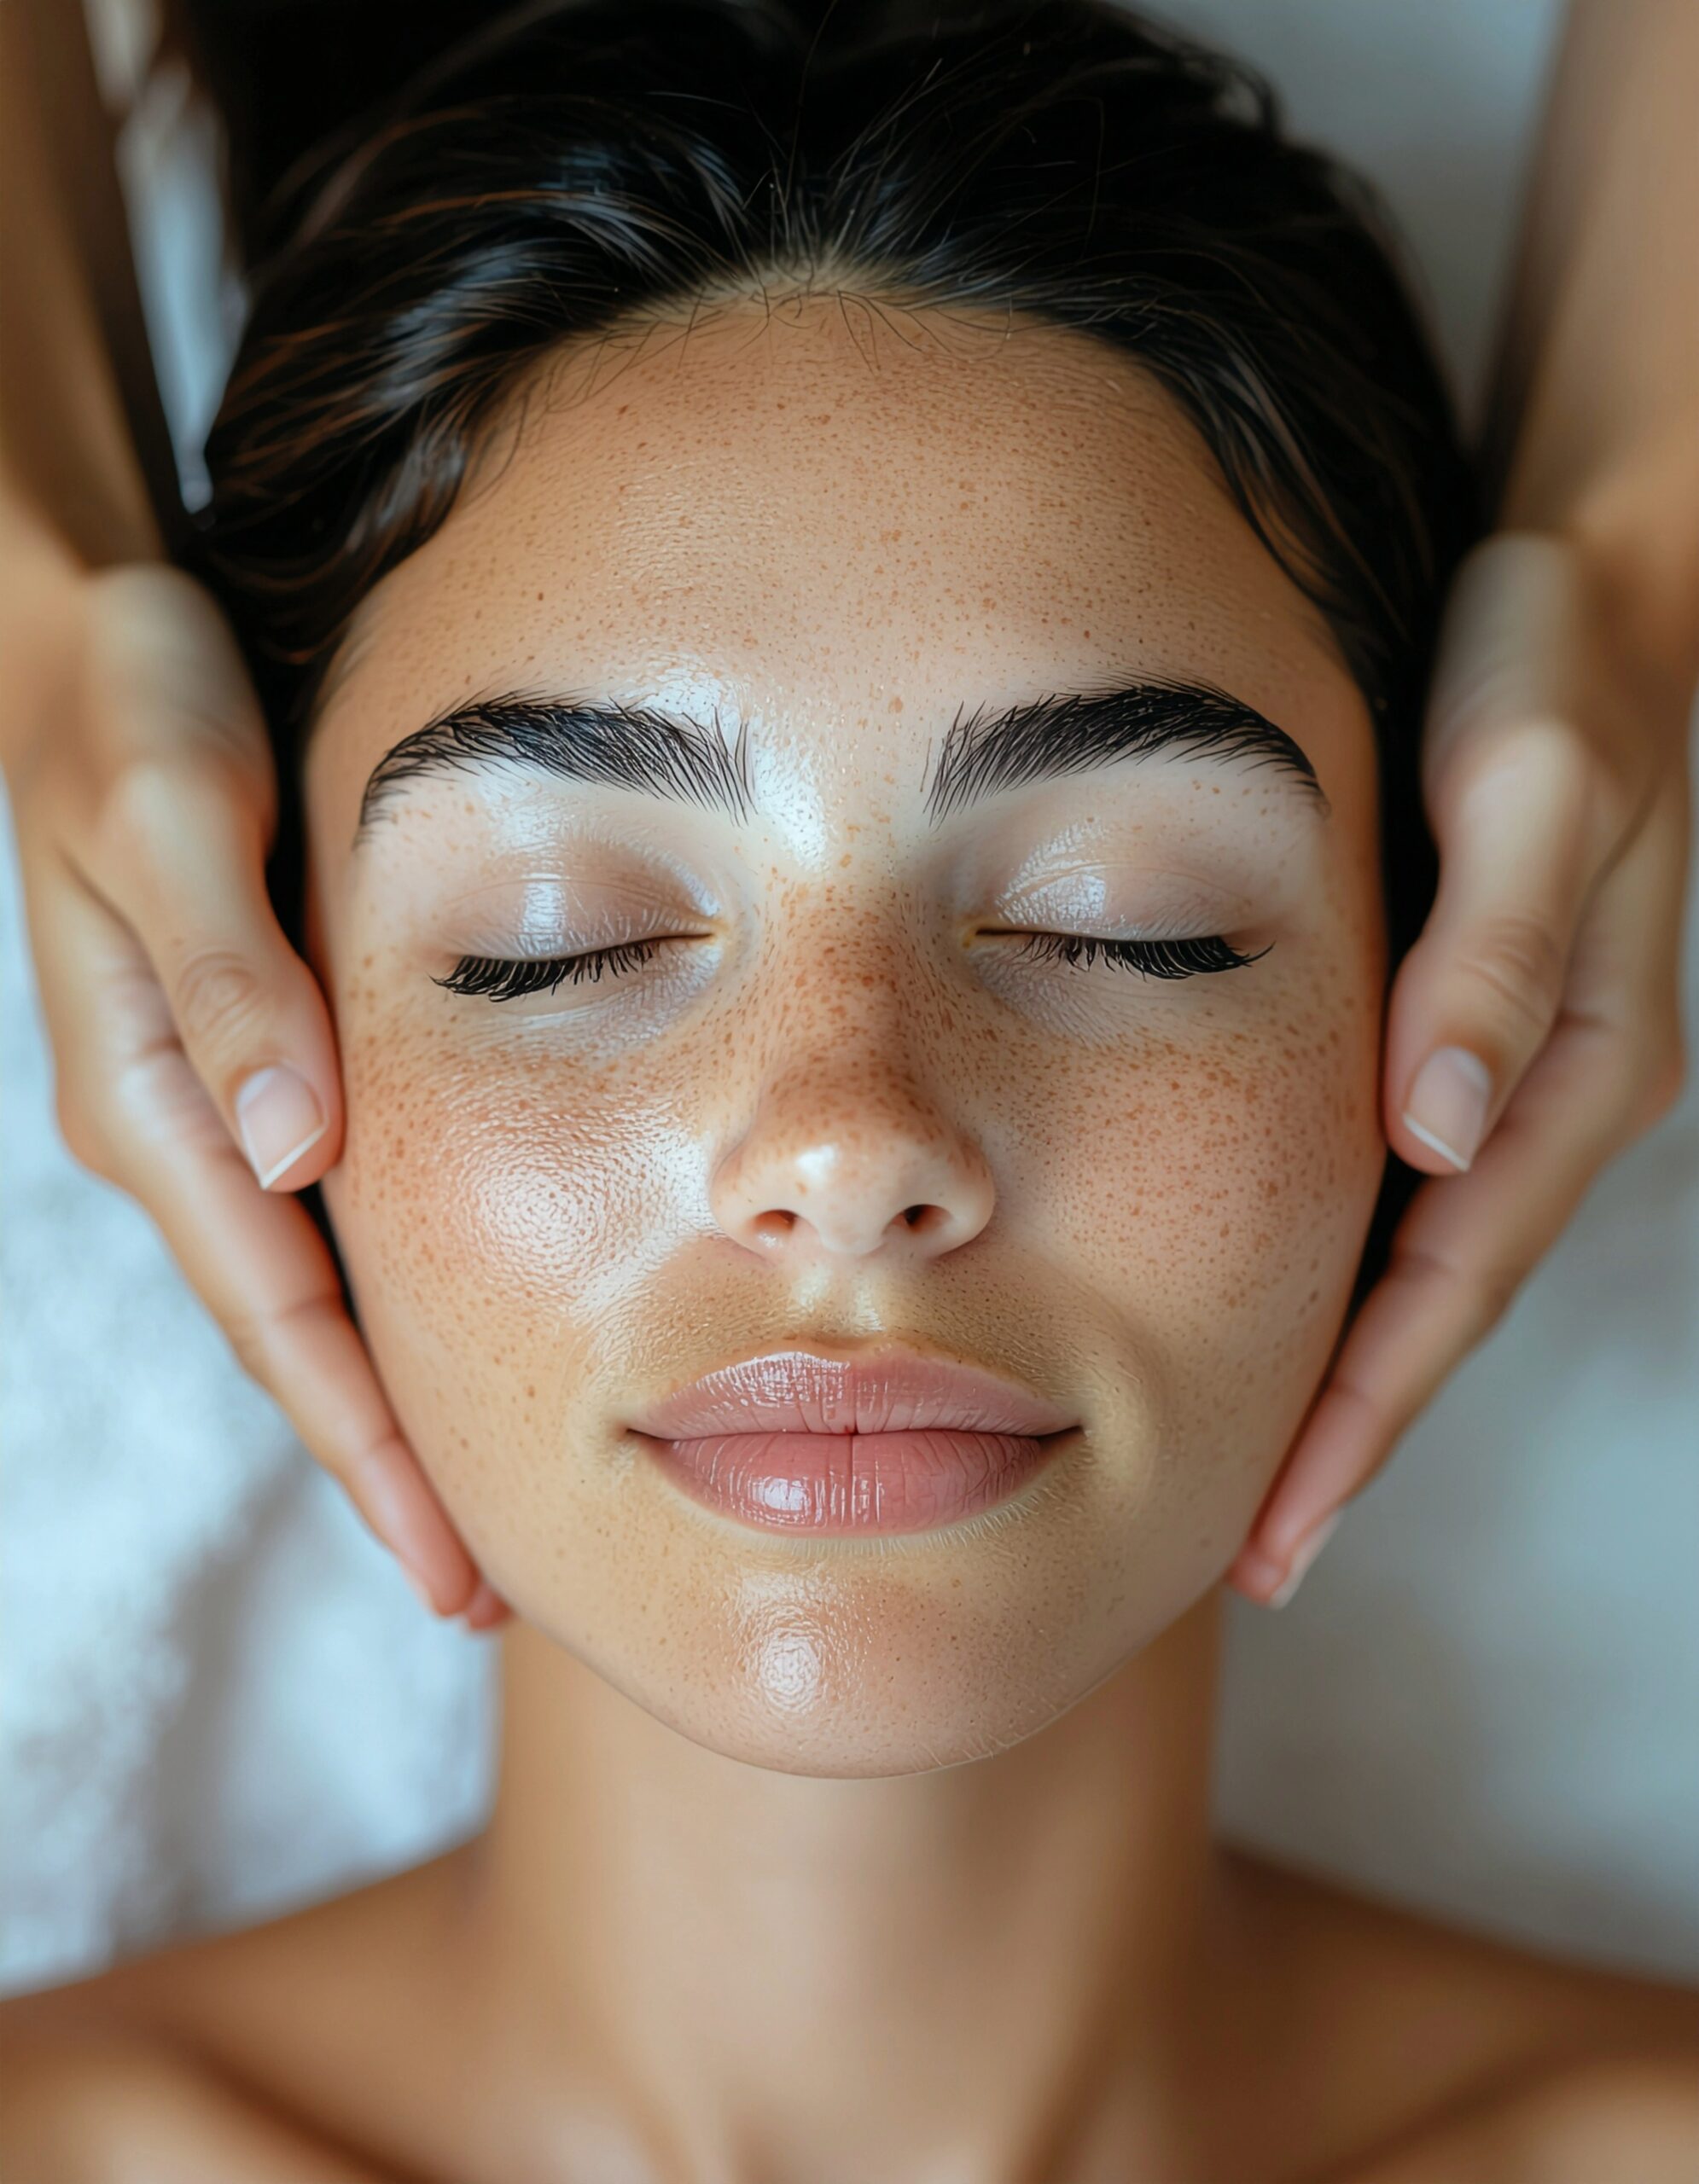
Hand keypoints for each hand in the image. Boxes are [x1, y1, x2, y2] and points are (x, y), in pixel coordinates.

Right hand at [6, 563, 508, 1629]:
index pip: (279, 1310)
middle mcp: (179, 1127)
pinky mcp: (247, 1064)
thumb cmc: (131, 713)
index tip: (451, 1556)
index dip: (366, 1442)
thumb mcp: (174, 821)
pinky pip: (317, 1216)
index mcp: (156, 1097)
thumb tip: (298, 1146)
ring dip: (385, 1400)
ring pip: (307, 1289)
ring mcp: (209, 1105)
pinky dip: (379, 1296)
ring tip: (471, 1507)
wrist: (89, 642)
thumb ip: (234, 981)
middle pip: (295, 1334)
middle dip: (381, 1466)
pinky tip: (441, 1336)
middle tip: (482, 1588)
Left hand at [1231, 531, 1690, 1605]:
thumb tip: (1436, 1134)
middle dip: (1351, 1437)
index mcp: (1577, 1059)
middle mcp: (1549, 1089)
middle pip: (1439, 1303)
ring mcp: (1514, 1070)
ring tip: (1254, 1484)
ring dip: (1344, 1376)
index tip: (1280, 1527)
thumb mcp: (1529, 783)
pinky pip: (1405, 1190)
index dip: (1368, 1411)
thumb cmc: (1555, 668)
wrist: (1592, 588)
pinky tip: (1270, 1313)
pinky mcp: (1469, 1033)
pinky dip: (1342, 1271)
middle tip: (1248, 1559)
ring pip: (1421, 1262)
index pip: (1455, 1278)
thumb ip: (1485, 956)